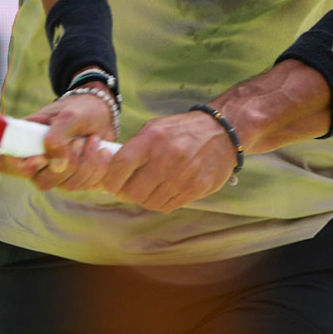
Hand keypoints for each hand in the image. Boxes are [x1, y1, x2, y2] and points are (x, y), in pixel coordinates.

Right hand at [0, 91, 116, 192]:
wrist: (102, 112)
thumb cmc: (80, 109)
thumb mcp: (69, 115)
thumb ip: (58, 136)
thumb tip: (56, 165)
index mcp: (25, 141)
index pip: (6, 163)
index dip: (21, 168)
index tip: (42, 159)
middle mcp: (37, 160)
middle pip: (42, 181)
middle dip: (67, 163)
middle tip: (78, 140)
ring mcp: (56, 172)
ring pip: (66, 185)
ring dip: (86, 163)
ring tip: (93, 139)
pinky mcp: (76, 178)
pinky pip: (85, 185)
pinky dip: (97, 168)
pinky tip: (101, 150)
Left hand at [101, 108, 238, 212]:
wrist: (222, 132)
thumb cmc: (182, 130)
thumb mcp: (155, 128)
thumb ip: (134, 148)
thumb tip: (111, 170)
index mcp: (152, 137)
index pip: (121, 166)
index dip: (110, 180)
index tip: (110, 184)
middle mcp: (167, 156)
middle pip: (134, 192)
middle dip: (127, 193)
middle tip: (129, 189)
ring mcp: (183, 174)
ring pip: (151, 202)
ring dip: (145, 199)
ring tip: (149, 189)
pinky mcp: (197, 188)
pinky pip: (169, 206)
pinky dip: (162, 202)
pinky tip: (164, 191)